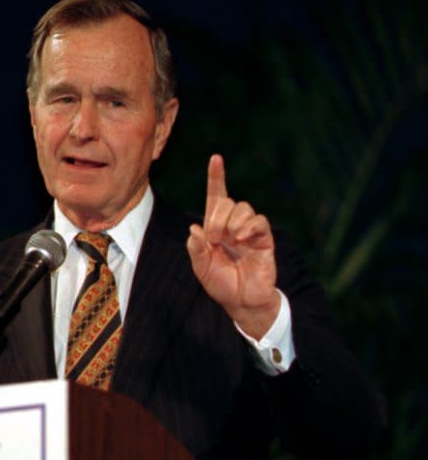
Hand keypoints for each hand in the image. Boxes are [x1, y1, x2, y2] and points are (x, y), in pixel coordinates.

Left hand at [186, 154, 280, 339]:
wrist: (242, 302)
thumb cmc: (221, 284)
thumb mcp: (201, 267)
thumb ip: (195, 249)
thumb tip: (194, 228)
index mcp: (215, 227)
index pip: (216, 197)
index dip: (216, 177)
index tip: (216, 158)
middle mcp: (233, 225)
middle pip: (227, 202)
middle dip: (217, 217)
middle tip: (214, 239)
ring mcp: (249, 231)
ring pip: (243, 208)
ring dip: (231, 222)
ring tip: (229, 242)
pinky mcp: (264, 239)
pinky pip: (259, 222)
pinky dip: (249, 226)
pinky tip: (242, 238)